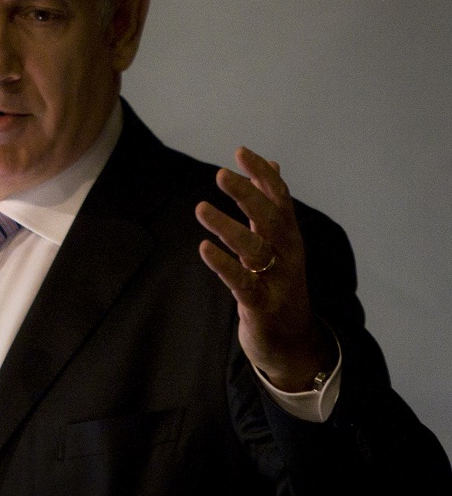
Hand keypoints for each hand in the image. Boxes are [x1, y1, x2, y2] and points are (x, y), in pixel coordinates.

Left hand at [195, 148, 334, 391]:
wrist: (294, 344)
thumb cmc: (280, 285)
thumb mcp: (278, 242)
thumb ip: (271, 204)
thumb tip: (271, 165)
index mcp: (289, 238)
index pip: (280, 199)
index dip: (262, 175)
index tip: (241, 151)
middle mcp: (287, 255)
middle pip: (271, 219)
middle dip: (248, 194)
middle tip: (221, 173)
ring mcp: (277, 281)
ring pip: (255, 249)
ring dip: (228, 227)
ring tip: (201, 208)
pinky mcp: (262, 306)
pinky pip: (242, 283)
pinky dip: (223, 265)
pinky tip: (204, 249)